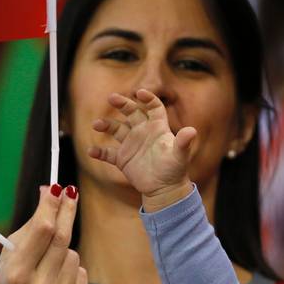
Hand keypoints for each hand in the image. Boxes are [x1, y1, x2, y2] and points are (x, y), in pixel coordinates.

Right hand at [0, 186, 87, 283]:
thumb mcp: (7, 258)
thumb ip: (30, 226)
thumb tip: (51, 191)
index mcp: (16, 274)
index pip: (42, 230)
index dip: (52, 206)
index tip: (57, 187)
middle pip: (63, 239)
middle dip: (67, 212)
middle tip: (70, 192)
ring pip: (74, 255)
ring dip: (63, 252)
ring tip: (46, 266)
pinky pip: (82, 273)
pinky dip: (71, 271)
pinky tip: (55, 283)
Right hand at [88, 89, 195, 209]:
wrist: (165, 190)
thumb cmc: (175, 171)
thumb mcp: (180, 155)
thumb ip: (183, 142)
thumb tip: (192, 131)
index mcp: (157, 128)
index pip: (153, 107)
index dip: (148, 98)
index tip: (139, 93)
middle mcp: (143, 132)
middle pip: (132, 112)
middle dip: (122, 104)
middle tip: (112, 98)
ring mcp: (131, 144)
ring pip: (116, 129)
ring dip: (107, 125)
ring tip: (97, 124)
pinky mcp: (122, 159)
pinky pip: (108, 153)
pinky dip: (99, 152)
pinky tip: (91, 151)